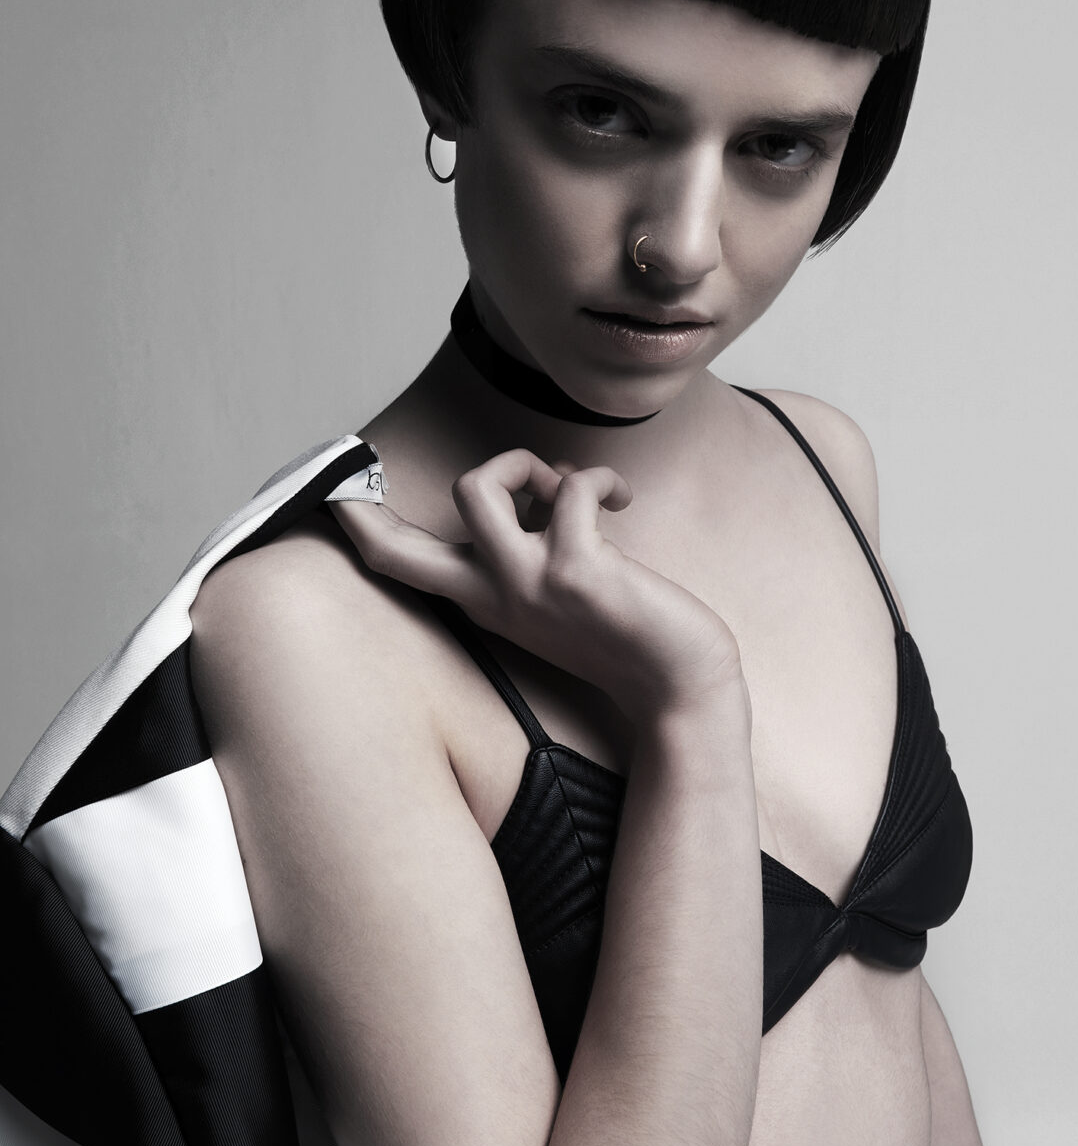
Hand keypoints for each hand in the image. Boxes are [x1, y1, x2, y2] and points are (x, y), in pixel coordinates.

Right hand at [330, 449, 743, 717]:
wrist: (680, 686)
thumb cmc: (624, 633)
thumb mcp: (554, 597)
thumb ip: (527, 552)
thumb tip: (532, 486)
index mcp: (482, 601)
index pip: (400, 567)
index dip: (359, 526)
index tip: (329, 489)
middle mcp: (493, 596)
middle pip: (397, 547)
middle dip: (372, 498)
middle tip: (366, 459)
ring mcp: (530, 584)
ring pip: (475, 488)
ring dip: (519, 463)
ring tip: (561, 487)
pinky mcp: (578, 572)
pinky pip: (571, 488)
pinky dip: (596, 477)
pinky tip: (620, 496)